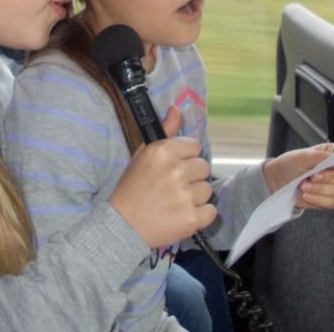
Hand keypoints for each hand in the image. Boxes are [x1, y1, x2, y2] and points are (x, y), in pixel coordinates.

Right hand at [109, 105, 215, 248]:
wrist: (122, 225)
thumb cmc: (132, 188)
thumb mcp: (143, 154)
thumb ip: (165, 131)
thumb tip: (176, 108)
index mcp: (163, 151)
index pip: (194, 146)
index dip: (185, 158)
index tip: (174, 167)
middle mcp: (176, 171)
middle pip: (204, 167)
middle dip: (191, 177)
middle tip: (173, 187)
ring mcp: (184, 196)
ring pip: (208, 190)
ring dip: (195, 197)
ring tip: (175, 202)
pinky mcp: (191, 218)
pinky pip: (211, 211)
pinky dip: (199, 215)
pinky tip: (182, 214)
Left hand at [263, 143, 333, 209]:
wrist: (276, 181)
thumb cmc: (289, 165)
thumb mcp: (303, 157)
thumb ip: (322, 156)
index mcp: (331, 155)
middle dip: (325, 179)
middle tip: (310, 177)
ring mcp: (332, 186)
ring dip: (318, 190)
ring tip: (303, 185)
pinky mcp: (327, 199)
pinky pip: (331, 203)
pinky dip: (317, 200)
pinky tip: (306, 195)